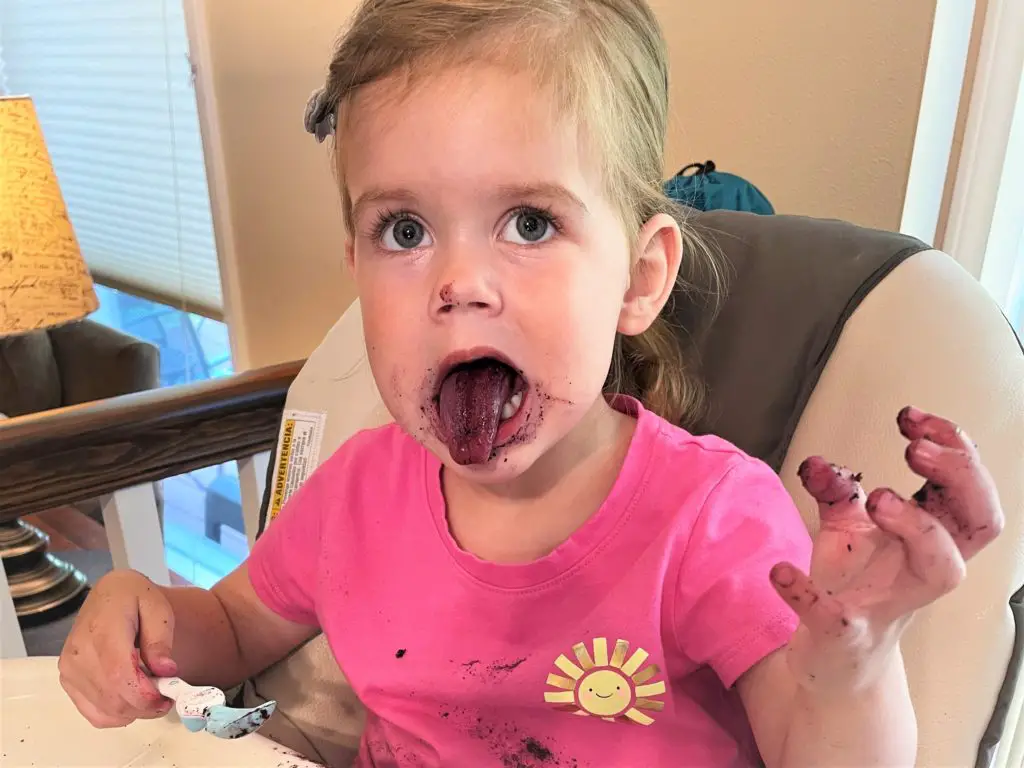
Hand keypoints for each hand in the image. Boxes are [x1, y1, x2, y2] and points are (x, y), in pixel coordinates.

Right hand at [58, 569, 178, 727]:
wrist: (108, 593)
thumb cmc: (134, 597)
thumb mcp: (157, 608)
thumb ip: (160, 640)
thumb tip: (165, 671)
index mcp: (102, 630)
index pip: (120, 675)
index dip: (144, 695)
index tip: (166, 697)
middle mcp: (79, 652)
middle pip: (113, 697)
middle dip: (145, 706)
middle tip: (166, 698)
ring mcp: (70, 668)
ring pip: (104, 709)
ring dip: (134, 711)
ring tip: (152, 696)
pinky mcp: (68, 679)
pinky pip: (93, 712)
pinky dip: (117, 715)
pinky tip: (132, 701)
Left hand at [771, 406, 1003, 693]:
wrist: (832, 659)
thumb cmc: (854, 586)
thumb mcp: (846, 529)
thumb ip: (837, 489)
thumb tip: (819, 461)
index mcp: (928, 538)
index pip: (970, 491)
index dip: (955, 449)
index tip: (910, 418)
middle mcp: (921, 570)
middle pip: (979, 524)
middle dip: (957, 478)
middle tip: (915, 450)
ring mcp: (888, 605)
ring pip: (941, 569)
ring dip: (917, 526)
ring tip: (879, 498)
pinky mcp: (845, 634)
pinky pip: (834, 616)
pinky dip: (805, 591)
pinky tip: (779, 570)